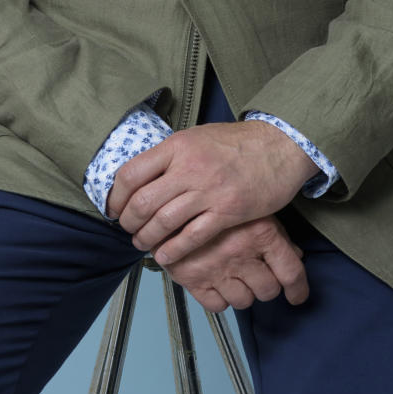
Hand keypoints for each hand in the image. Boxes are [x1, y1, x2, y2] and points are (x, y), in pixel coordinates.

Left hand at [107, 120, 318, 265]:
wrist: (277, 146)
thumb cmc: (236, 142)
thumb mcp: (197, 137)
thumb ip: (171, 156)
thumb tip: (143, 176)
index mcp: (177, 146)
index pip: (131, 174)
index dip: (116, 197)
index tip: (115, 208)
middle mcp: (188, 167)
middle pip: (143, 203)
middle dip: (129, 222)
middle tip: (129, 230)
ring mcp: (208, 190)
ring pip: (163, 222)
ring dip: (147, 238)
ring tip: (144, 244)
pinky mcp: (227, 211)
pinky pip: (191, 237)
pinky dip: (173, 250)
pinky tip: (165, 255)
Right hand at [156, 214, 308, 312]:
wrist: (170, 197)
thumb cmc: (216, 200)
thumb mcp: (252, 208)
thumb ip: (276, 234)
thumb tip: (296, 256)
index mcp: (261, 232)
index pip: (290, 273)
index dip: (298, 289)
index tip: (297, 296)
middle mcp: (240, 252)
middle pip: (268, 290)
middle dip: (266, 285)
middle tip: (258, 274)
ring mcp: (216, 268)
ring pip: (244, 301)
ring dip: (244, 292)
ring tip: (236, 276)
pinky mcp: (193, 279)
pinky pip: (217, 305)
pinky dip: (220, 298)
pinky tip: (218, 282)